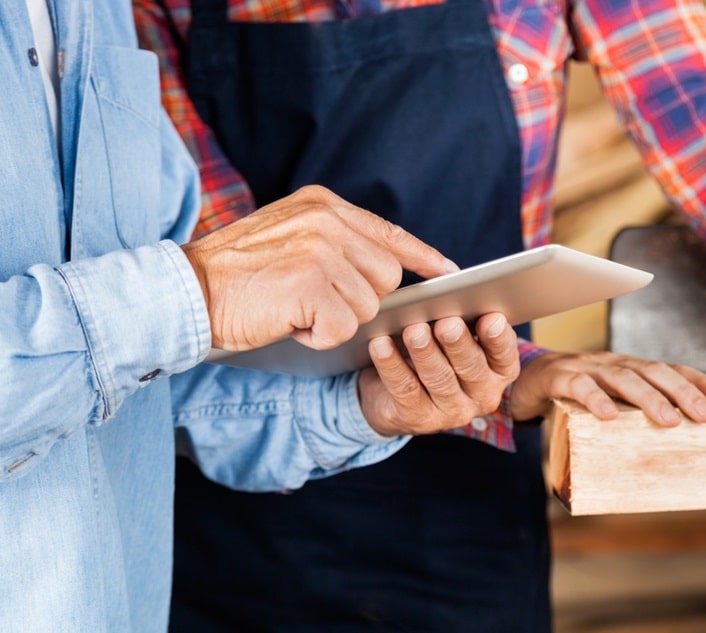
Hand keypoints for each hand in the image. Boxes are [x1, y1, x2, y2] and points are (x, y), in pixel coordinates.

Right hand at [181, 185, 456, 350]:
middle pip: (386, 276)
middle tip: (313, 300)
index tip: (448, 271)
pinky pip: (343, 327)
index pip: (388, 231)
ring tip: (294, 308)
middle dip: (360, 300)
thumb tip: (389, 269)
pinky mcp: (310, 284)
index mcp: (322, 205)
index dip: (422, 255)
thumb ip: (336, 241)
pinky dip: (318, 336)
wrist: (185, 290)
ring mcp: (319, 250)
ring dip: (335, 320)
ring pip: (367, 306)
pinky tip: (289, 322)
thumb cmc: (237, 273)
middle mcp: (326, 221)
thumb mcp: (289, 235)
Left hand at [357, 313, 519, 435]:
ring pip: (439, 380)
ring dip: (425, 353)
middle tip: (447, 323)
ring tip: (413, 330)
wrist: (395, 395)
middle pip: (472, 368)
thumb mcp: (451, 333)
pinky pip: (405, 390)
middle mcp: (482, 395)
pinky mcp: (419, 420)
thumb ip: (459, 313)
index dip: (498, 338)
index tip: (490, 317)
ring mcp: (452, 413)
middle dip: (458, 344)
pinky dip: (391, 364)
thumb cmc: (434, 350)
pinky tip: (380, 345)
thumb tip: (449, 285)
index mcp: (498, 371)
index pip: (505, 355)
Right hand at [509, 351, 705, 425]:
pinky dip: (594, 399)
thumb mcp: (607, 406)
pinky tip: (609, 415)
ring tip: (668, 420)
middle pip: (653, 371)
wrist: (523, 382)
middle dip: (683, 391)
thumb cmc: (573, 399)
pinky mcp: (557, 377)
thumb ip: (632, 422)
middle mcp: (612, 364)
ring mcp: (586, 367)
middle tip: (705, 416)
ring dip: (648, 397)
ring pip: (622, 377)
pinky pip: (578, 385)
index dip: (700, 381)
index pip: (671, 369)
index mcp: (629, 369)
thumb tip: (670, 460)